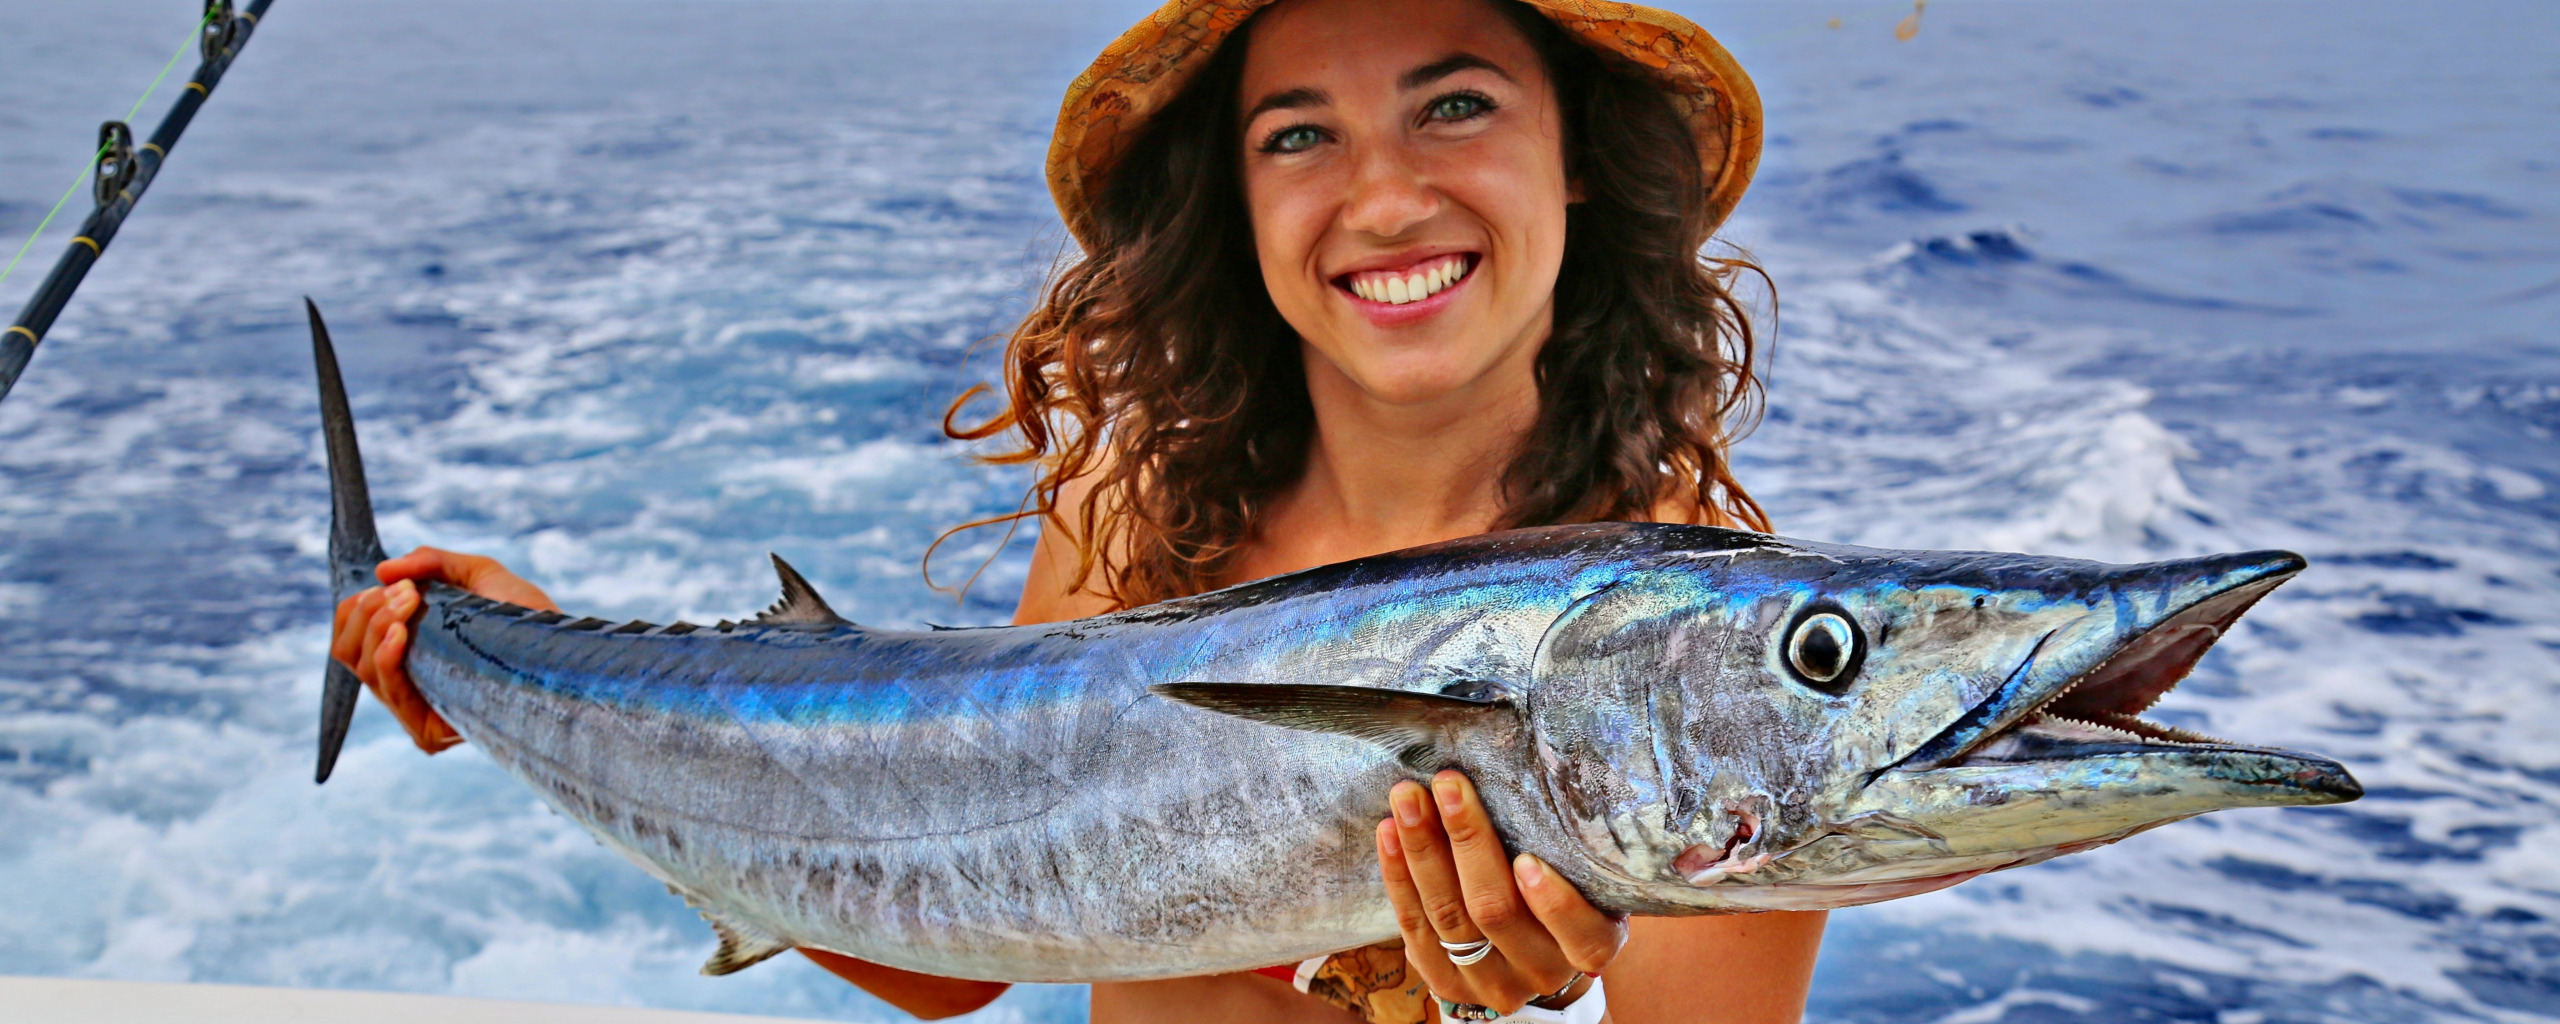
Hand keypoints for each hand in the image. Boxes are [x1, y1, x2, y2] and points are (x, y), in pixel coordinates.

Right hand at [329, 546, 556, 752]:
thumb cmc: (529, 618)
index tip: (396, 585)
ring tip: (410, 600)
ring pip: (362, 666)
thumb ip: (431, 563)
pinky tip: (400, 630)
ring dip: (378, 624)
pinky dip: (385, 654)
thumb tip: (383, 570)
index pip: (351, 639)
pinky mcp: (428, 731)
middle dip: (367, 611)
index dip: (360, 607)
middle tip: (406, 591)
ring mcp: (415, 712)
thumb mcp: (478, 575)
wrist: (566, 653)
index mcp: (409, 658)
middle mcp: (407, 688)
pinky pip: (389, 691)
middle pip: (347, 651)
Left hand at [1377, 771, 1623, 1014]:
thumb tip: (1530, 770)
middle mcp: (1541, 971)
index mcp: (1591, 944)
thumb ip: (1568, 848)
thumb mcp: (1588, 878)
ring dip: (1422, 851)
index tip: (1527, 859)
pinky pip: (1415, 929)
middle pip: (1496, 912)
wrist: (1534, 959)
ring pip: (1448, 917)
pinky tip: (1388, 833)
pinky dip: (1399, 878)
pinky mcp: (1446, 983)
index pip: (1581, 934)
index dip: (1555, 903)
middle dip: (1467, 843)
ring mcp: (1490, 982)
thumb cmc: (1568, 893)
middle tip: (1447, 785)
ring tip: (1407, 798)